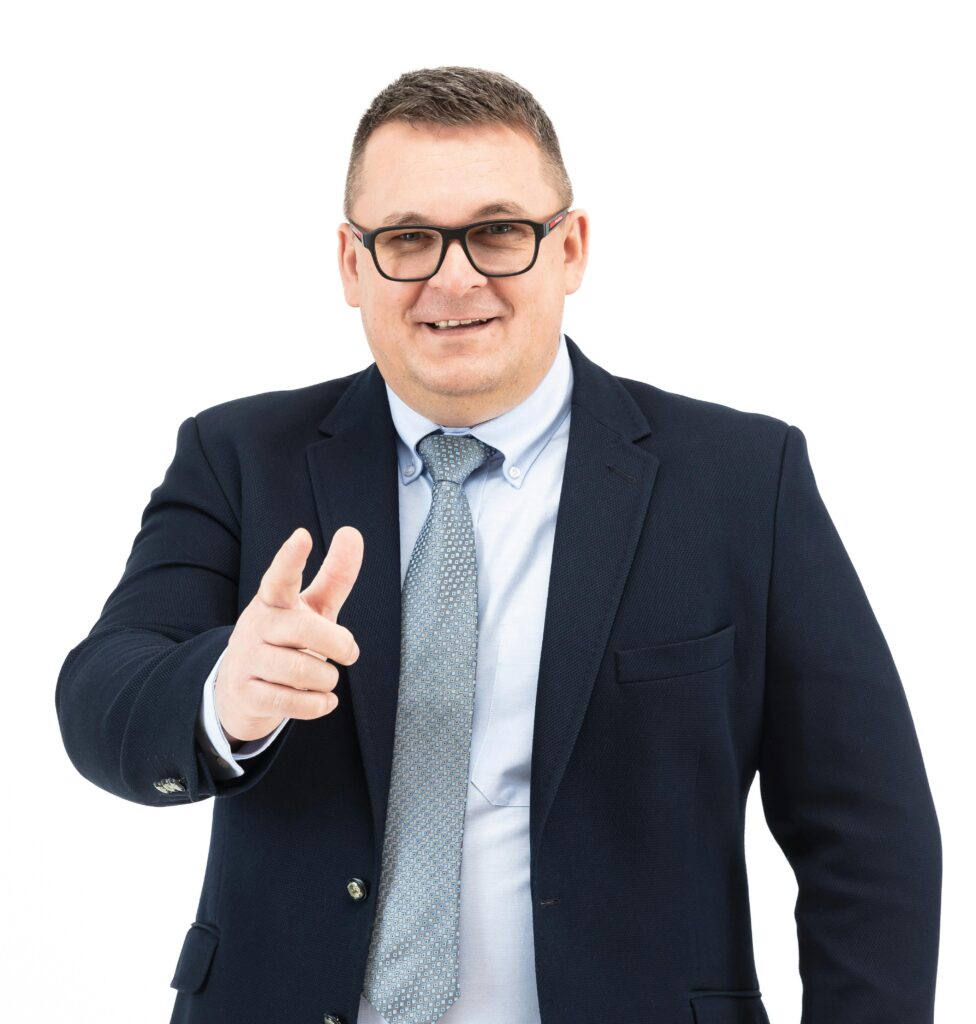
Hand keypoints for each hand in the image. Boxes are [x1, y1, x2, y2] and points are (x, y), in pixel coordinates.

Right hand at [215, 525, 363, 747]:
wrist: (241, 691)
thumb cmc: (286, 640)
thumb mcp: (310, 608)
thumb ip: (334, 576)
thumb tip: (352, 532)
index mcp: (273, 600)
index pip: (280, 576)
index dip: (291, 558)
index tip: (303, 537)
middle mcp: (256, 627)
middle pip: (305, 629)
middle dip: (338, 643)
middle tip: (351, 653)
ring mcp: (247, 661)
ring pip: (300, 671)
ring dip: (326, 680)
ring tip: (327, 680)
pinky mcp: (247, 695)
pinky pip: (290, 703)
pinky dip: (317, 705)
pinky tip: (324, 701)